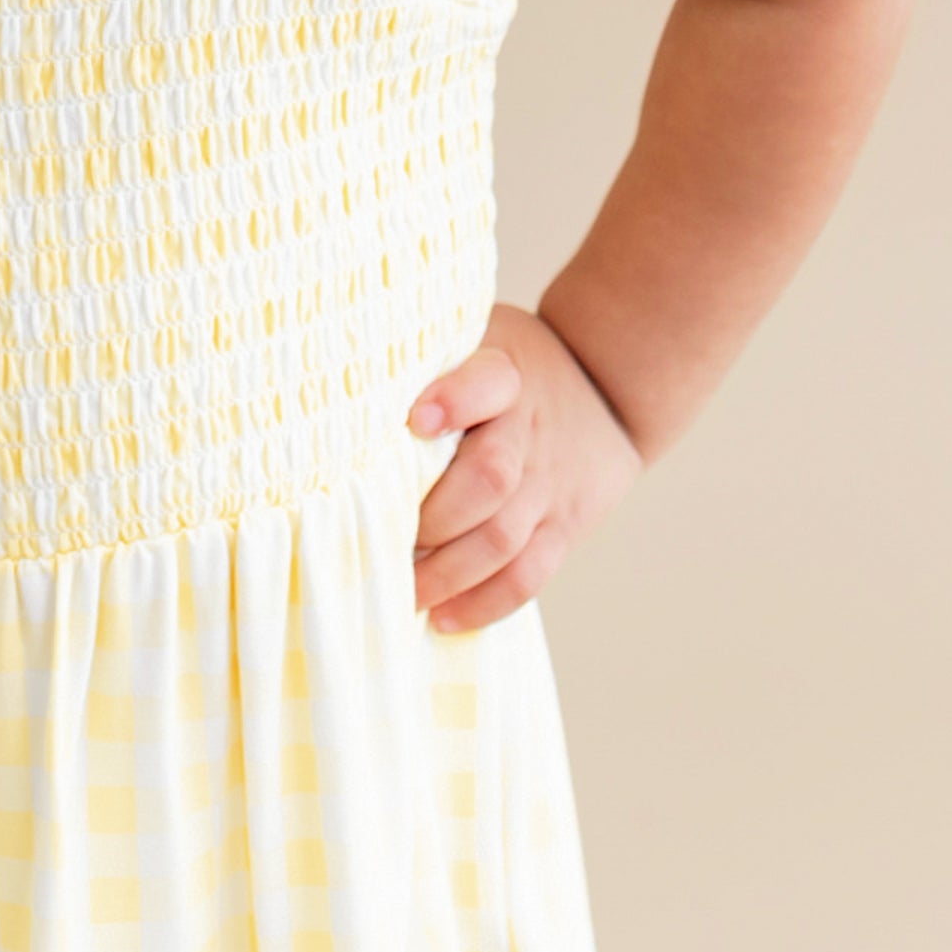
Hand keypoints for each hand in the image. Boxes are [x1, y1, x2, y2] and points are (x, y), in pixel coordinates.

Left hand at [406, 301, 642, 632]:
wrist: (606, 384)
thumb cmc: (510, 363)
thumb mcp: (480, 335)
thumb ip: (430, 359)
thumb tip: (344, 385)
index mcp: (505, 373)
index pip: (486, 384)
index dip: (453, 402)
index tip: (412, 421)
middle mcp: (530, 429)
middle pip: (489, 478)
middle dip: (432, 518)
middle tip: (386, 536)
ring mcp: (550, 482)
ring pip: (504, 538)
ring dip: (448, 574)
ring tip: (403, 590)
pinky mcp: (565, 525)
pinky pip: (530, 575)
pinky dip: (485, 603)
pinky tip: (443, 616)